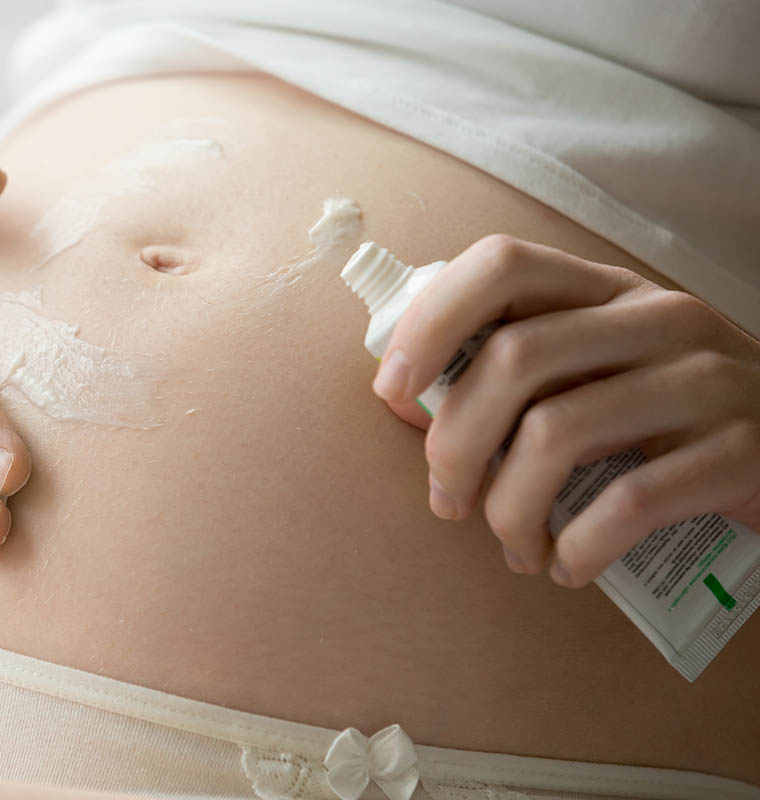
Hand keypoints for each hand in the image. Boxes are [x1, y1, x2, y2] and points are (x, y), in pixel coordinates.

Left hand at [372, 235, 759, 586]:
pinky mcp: (741, 452)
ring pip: (556, 435)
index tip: (393, 388)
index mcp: (606, 290)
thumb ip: (520, 369)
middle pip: (513, 361)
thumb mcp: (599, 368)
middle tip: (446, 500)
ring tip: (512, 546)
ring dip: (509, 509)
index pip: (500, 265)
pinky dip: (579, 545)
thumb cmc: (667, 416)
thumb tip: (411, 400)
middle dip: (454, 445)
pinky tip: (568, 565)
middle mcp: (656, 318)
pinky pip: (629, 502)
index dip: (430, 322)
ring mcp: (704, 379)